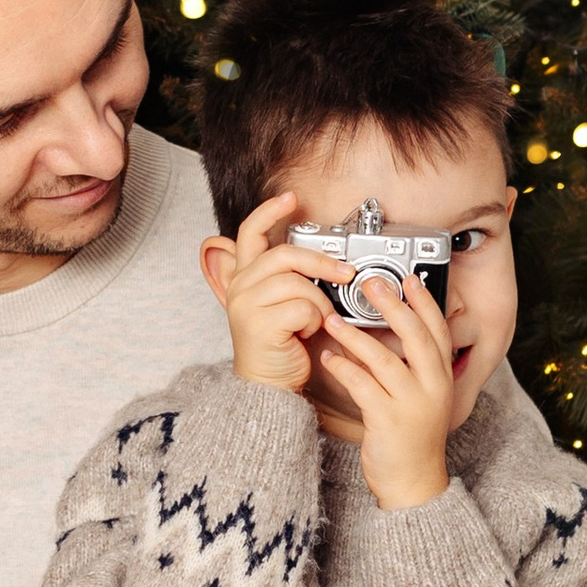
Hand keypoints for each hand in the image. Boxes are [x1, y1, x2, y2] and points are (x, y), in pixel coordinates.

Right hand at [214, 190, 331, 396]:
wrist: (268, 388)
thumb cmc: (280, 349)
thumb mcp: (283, 306)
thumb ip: (291, 279)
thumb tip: (327, 259)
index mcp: (243, 278)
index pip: (250, 232)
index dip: (270, 211)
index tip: (291, 198)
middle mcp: (239, 287)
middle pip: (285, 254)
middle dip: (323, 262)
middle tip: (347, 272)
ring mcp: (246, 304)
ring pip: (298, 282)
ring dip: (319, 302)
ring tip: (318, 319)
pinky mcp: (259, 323)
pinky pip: (303, 306)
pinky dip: (315, 320)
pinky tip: (307, 333)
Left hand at [317, 273, 455, 508]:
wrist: (413, 483)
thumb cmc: (412, 438)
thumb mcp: (423, 398)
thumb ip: (413, 368)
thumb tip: (390, 333)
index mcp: (442, 378)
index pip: (438, 331)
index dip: (425, 302)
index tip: (409, 279)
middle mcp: (433, 388)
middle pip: (417, 337)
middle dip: (394, 306)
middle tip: (370, 284)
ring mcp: (412, 404)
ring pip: (385, 360)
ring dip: (356, 336)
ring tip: (332, 319)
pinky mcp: (389, 421)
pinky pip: (363, 386)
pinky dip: (344, 368)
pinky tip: (328, 357)